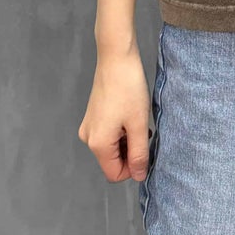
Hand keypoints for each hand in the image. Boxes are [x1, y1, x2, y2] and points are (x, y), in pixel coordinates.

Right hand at [78, 45, 152, 181]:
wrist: (117, 58)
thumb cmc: (129, 89)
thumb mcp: (138, 124)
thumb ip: (139, 154)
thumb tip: (138, 176)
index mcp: (98, 143)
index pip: (115, 174)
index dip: (133, 168)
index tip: (146, 149)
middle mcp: (88, 137)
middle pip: (112, 160)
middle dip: (131, 152)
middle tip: (145, 131)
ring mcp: (89, 125)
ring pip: (112, 147)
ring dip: (128, 140)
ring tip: (139, 121)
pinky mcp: (93, 115)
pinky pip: (108, 134)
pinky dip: (121, 130)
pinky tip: (131, 115)